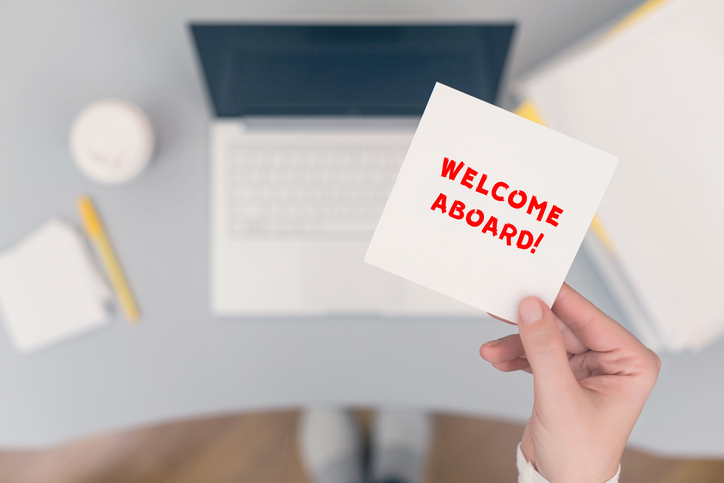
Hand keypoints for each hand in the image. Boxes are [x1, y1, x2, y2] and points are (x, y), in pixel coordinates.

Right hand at [480, 283, 659, 482]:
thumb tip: (532, 308)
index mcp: (631, 363)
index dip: (558, 300)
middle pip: (564, 325)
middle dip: (529, 325)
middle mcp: (613, 361)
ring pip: (546, 338)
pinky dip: (516, 355)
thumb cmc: (579, 455)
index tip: (530, 283)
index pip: (591, 319)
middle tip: (501, 308)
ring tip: (493, 350)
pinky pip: (538, 353)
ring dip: (517, 343)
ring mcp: (588, 367)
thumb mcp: (560, 398)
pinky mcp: (565, 375)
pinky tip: (497, 358)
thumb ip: (544, 349)